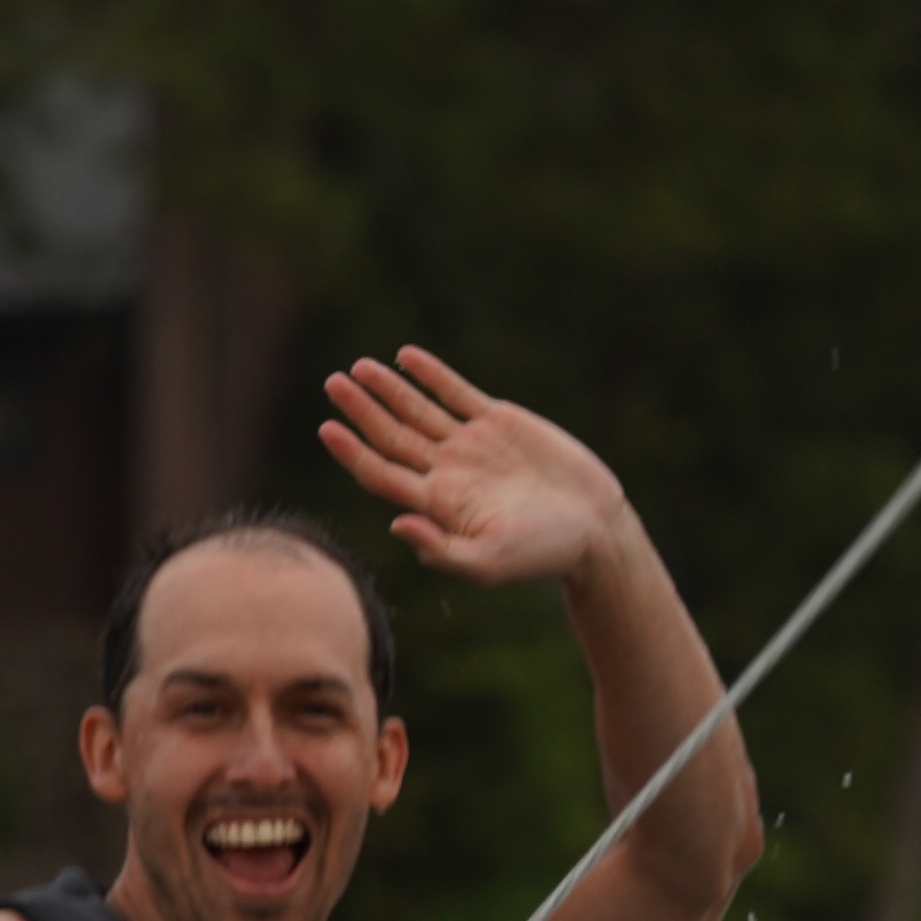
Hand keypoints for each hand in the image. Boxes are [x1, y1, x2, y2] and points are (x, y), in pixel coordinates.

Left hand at [317, 347, 628, 593]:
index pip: (381, 473)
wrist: (593, 528)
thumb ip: (442, 550)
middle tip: (333, 383)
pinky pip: (456, 393)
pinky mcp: (498, 423)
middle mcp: (446, 473)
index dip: (352, 452)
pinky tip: (406, 358)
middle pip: (391, 437)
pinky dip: (431, 375)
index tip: (327, 428)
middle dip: (361, 410)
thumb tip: (396, 525)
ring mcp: (470, 445)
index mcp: (437, 505)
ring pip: (418, 411)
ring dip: (388, 389)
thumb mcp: (489, 562)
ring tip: (358, 367)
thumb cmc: (541, 555)